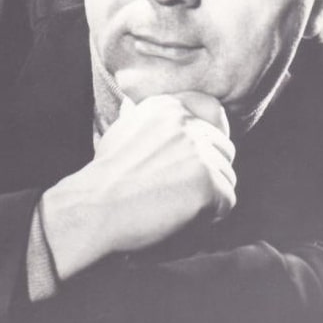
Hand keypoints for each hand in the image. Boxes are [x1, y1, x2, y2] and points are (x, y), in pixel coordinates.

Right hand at [41, 93, 235, 279]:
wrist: (95, 207)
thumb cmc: (106, 177)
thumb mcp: (124, 129)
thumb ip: (149, 119)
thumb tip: (154, 109)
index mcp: (169, 106)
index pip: (213, 111)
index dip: (212, 136)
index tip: (200, 156)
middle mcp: (187, 122)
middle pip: (224, 148)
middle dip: (211, 171)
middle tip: (183, 190)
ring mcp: (199, 151)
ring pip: (227, 176)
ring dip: (210, 195)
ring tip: (177, 204)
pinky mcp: (207, 181)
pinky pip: (227, 201)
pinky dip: (211, 215)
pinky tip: (183, 216)